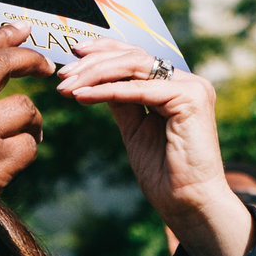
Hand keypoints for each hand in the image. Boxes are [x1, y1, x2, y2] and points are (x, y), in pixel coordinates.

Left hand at [55, 40, 243, 255]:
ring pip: (135, 66)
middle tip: (62, 75)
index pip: (136, 56)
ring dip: (96, 74)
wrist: (187, 203)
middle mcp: (187, 81)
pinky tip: (82, 96)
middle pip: (133, 56)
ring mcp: (192, 87)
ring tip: (67, 86)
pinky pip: (140, 90)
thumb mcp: (134, 129)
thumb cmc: (164, 174)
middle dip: (93, 62)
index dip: (103, 52)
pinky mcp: (191, 98)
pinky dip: (108, 91)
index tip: (71, 57)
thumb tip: (93, 80)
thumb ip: (120, 102)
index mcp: (176, 86)